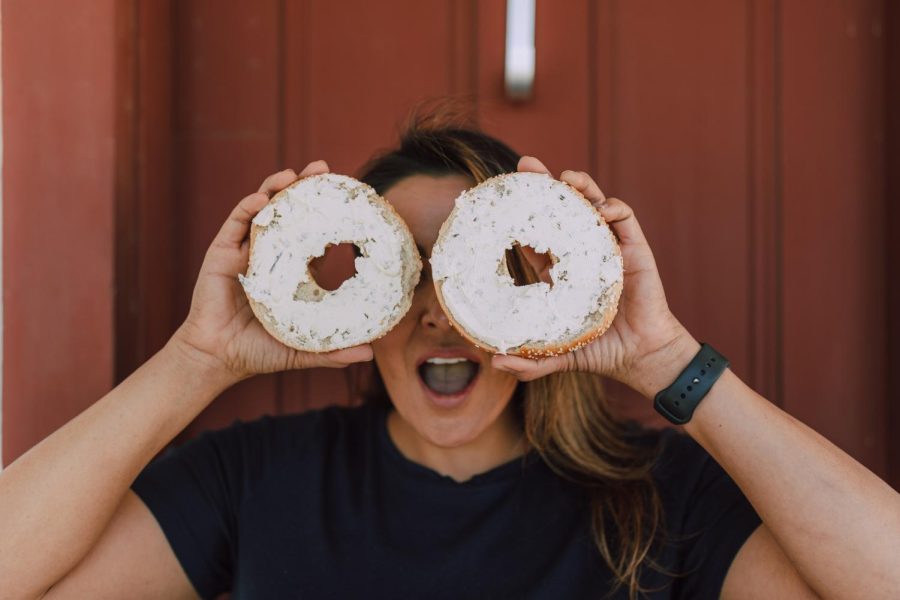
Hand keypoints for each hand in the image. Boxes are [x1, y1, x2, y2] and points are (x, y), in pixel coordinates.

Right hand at [171, 161, 373, 382]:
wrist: (217, 358)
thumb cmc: (258, 352)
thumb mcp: (302, 349)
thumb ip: (333, 352)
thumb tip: (370, 355)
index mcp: (290, 271)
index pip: (313, 234)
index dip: (327, 215)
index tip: (347, 197)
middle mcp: (269, 254)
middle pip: (288, 212)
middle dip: (304, 188)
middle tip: (323, 168)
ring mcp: (245, 250)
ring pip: (262, 210)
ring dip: (277, 188)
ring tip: (294, 175)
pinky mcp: (222, 253)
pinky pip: (236, 223)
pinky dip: (249, 207)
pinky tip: (264, 198)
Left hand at [491, 156, 698, 397]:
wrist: (641, 356)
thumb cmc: (601, 352)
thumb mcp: (558, 355)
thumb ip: (530, 361)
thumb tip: (494, 363)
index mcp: (561, 272)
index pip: (536, 236)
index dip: (521, 215)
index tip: (502, 197)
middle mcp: (582, 253)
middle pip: (561, 210)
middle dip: (544, 186)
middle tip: (525, 166)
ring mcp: (609, 248)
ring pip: (593, 205)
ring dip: (580, 186)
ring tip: (563, 177)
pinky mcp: (634, 250)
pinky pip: (624, 219)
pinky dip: (613, 207)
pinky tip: (601, 208)